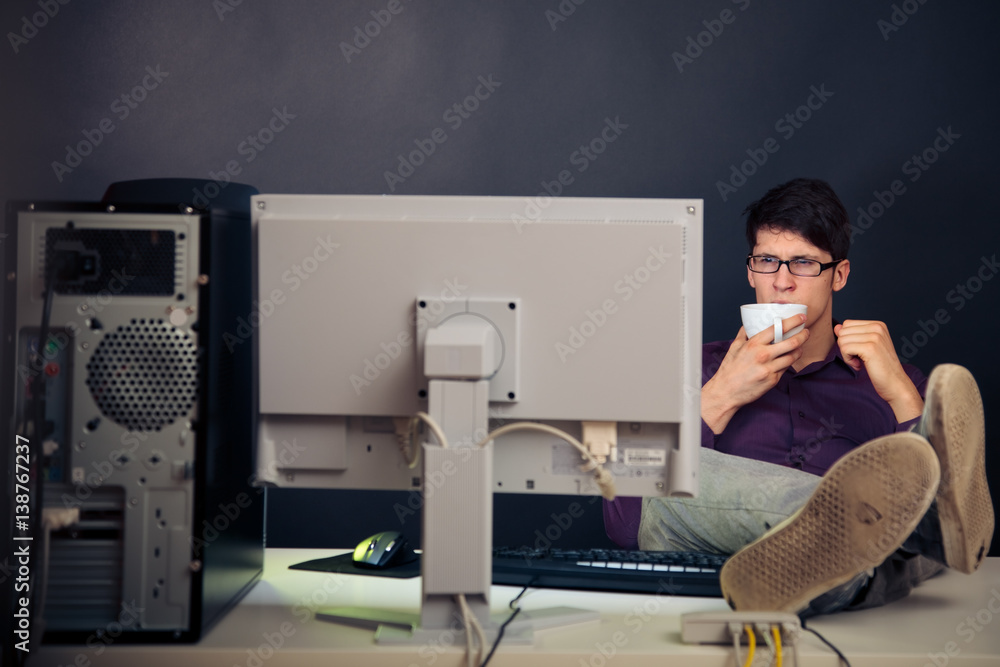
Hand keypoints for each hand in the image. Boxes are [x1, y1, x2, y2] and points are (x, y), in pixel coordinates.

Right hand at [702, 313, 807, 433]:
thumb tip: (749, 323)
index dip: (793, 322)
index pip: (778, 328)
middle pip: (792, 342)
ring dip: (799, 350)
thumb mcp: (734, 347)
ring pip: (792, 356)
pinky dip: (788, 363)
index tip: (801, 318)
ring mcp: (769, 369)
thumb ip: (743, 333)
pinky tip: (787, 360)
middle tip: (806, 332)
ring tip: (799, 347)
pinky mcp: (772, 380)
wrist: (726, 391)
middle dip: (803, 335)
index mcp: (753, 344)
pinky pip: (785, 369)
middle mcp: (763, 355)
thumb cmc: (729, 369)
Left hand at [834, 319, 922, 421]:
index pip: (847, 324)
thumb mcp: (865, 347)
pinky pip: (845, 349)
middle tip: (860, 358)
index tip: (860, 351)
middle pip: (843, 332)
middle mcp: (877, 327)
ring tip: (861, 362)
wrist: (895, 383)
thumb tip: (836, 327)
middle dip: (846, 347)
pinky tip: (860, 365)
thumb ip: (851, 335)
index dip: (848, 340)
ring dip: (847, 355)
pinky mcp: (870, 348)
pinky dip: (848, 360)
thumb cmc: (880, 366)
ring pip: (842, 340)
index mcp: (877, 324)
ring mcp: (874, 337)